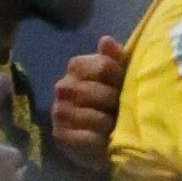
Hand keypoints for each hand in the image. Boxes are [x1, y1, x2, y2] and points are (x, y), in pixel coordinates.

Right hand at [50, 34, 127, 180]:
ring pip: (88, 115)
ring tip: (114, 125)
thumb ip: (116, 58)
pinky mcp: (60, 135)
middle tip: (120, 108)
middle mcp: (63, 86)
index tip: (122, 84)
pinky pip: (84, 137)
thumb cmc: (116, 102)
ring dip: (106, 122)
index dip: (114, 76)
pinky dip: (98, 140)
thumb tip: (105, 40)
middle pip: (90, 90)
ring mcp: (59, 111)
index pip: (96, 65)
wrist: (108, 139)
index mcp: (77, 67)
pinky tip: (104, 140)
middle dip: (111, 101)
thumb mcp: (122, 77)